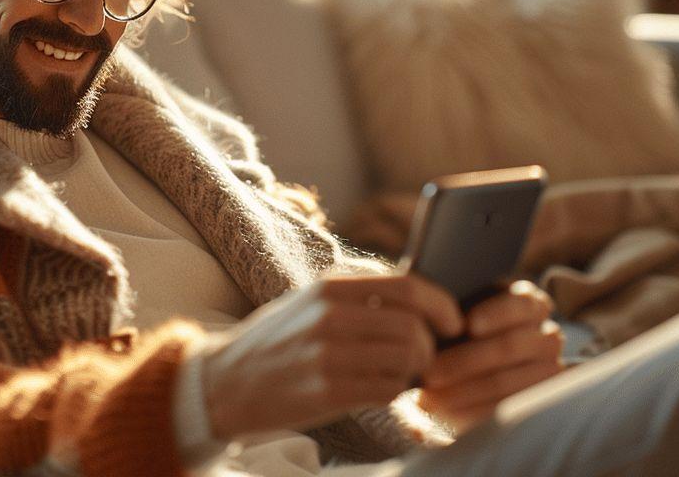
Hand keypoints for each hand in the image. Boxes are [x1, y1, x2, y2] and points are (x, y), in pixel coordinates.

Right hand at [198, 273, 463, 439]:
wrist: (224, 382)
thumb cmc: (278, 342)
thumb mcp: (310, 301)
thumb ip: (358, 294)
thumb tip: (421, 295)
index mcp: (330, 287)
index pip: (408, 286)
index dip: (442, 304)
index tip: (454, 321)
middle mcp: (329, 316)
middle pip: (413, 326)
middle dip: (431, 345)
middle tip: (426, 357)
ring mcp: (327, 355)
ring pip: (406, 359)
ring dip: (415, 371)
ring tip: (403, 374)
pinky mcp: (327, 392)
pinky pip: (387, 390)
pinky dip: (396, 391)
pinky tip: (383, 389)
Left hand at [418, 280, 564, 434]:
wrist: (464, 372)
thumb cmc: (459, 335)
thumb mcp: (459, 316)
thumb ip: (456, 314)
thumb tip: (443, 319)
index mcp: (531, 303)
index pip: (521, 304)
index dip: (496, 314)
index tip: (469, 325)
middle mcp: (548, 336)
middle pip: (510, 346)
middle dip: (466, 361)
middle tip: (430, 374)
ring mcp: (550, 370)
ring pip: (506, 382)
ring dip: (463, 391)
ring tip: (430, 397)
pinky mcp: (542, 403)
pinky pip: (505, 411)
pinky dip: (472, 412)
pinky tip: (447, 414)